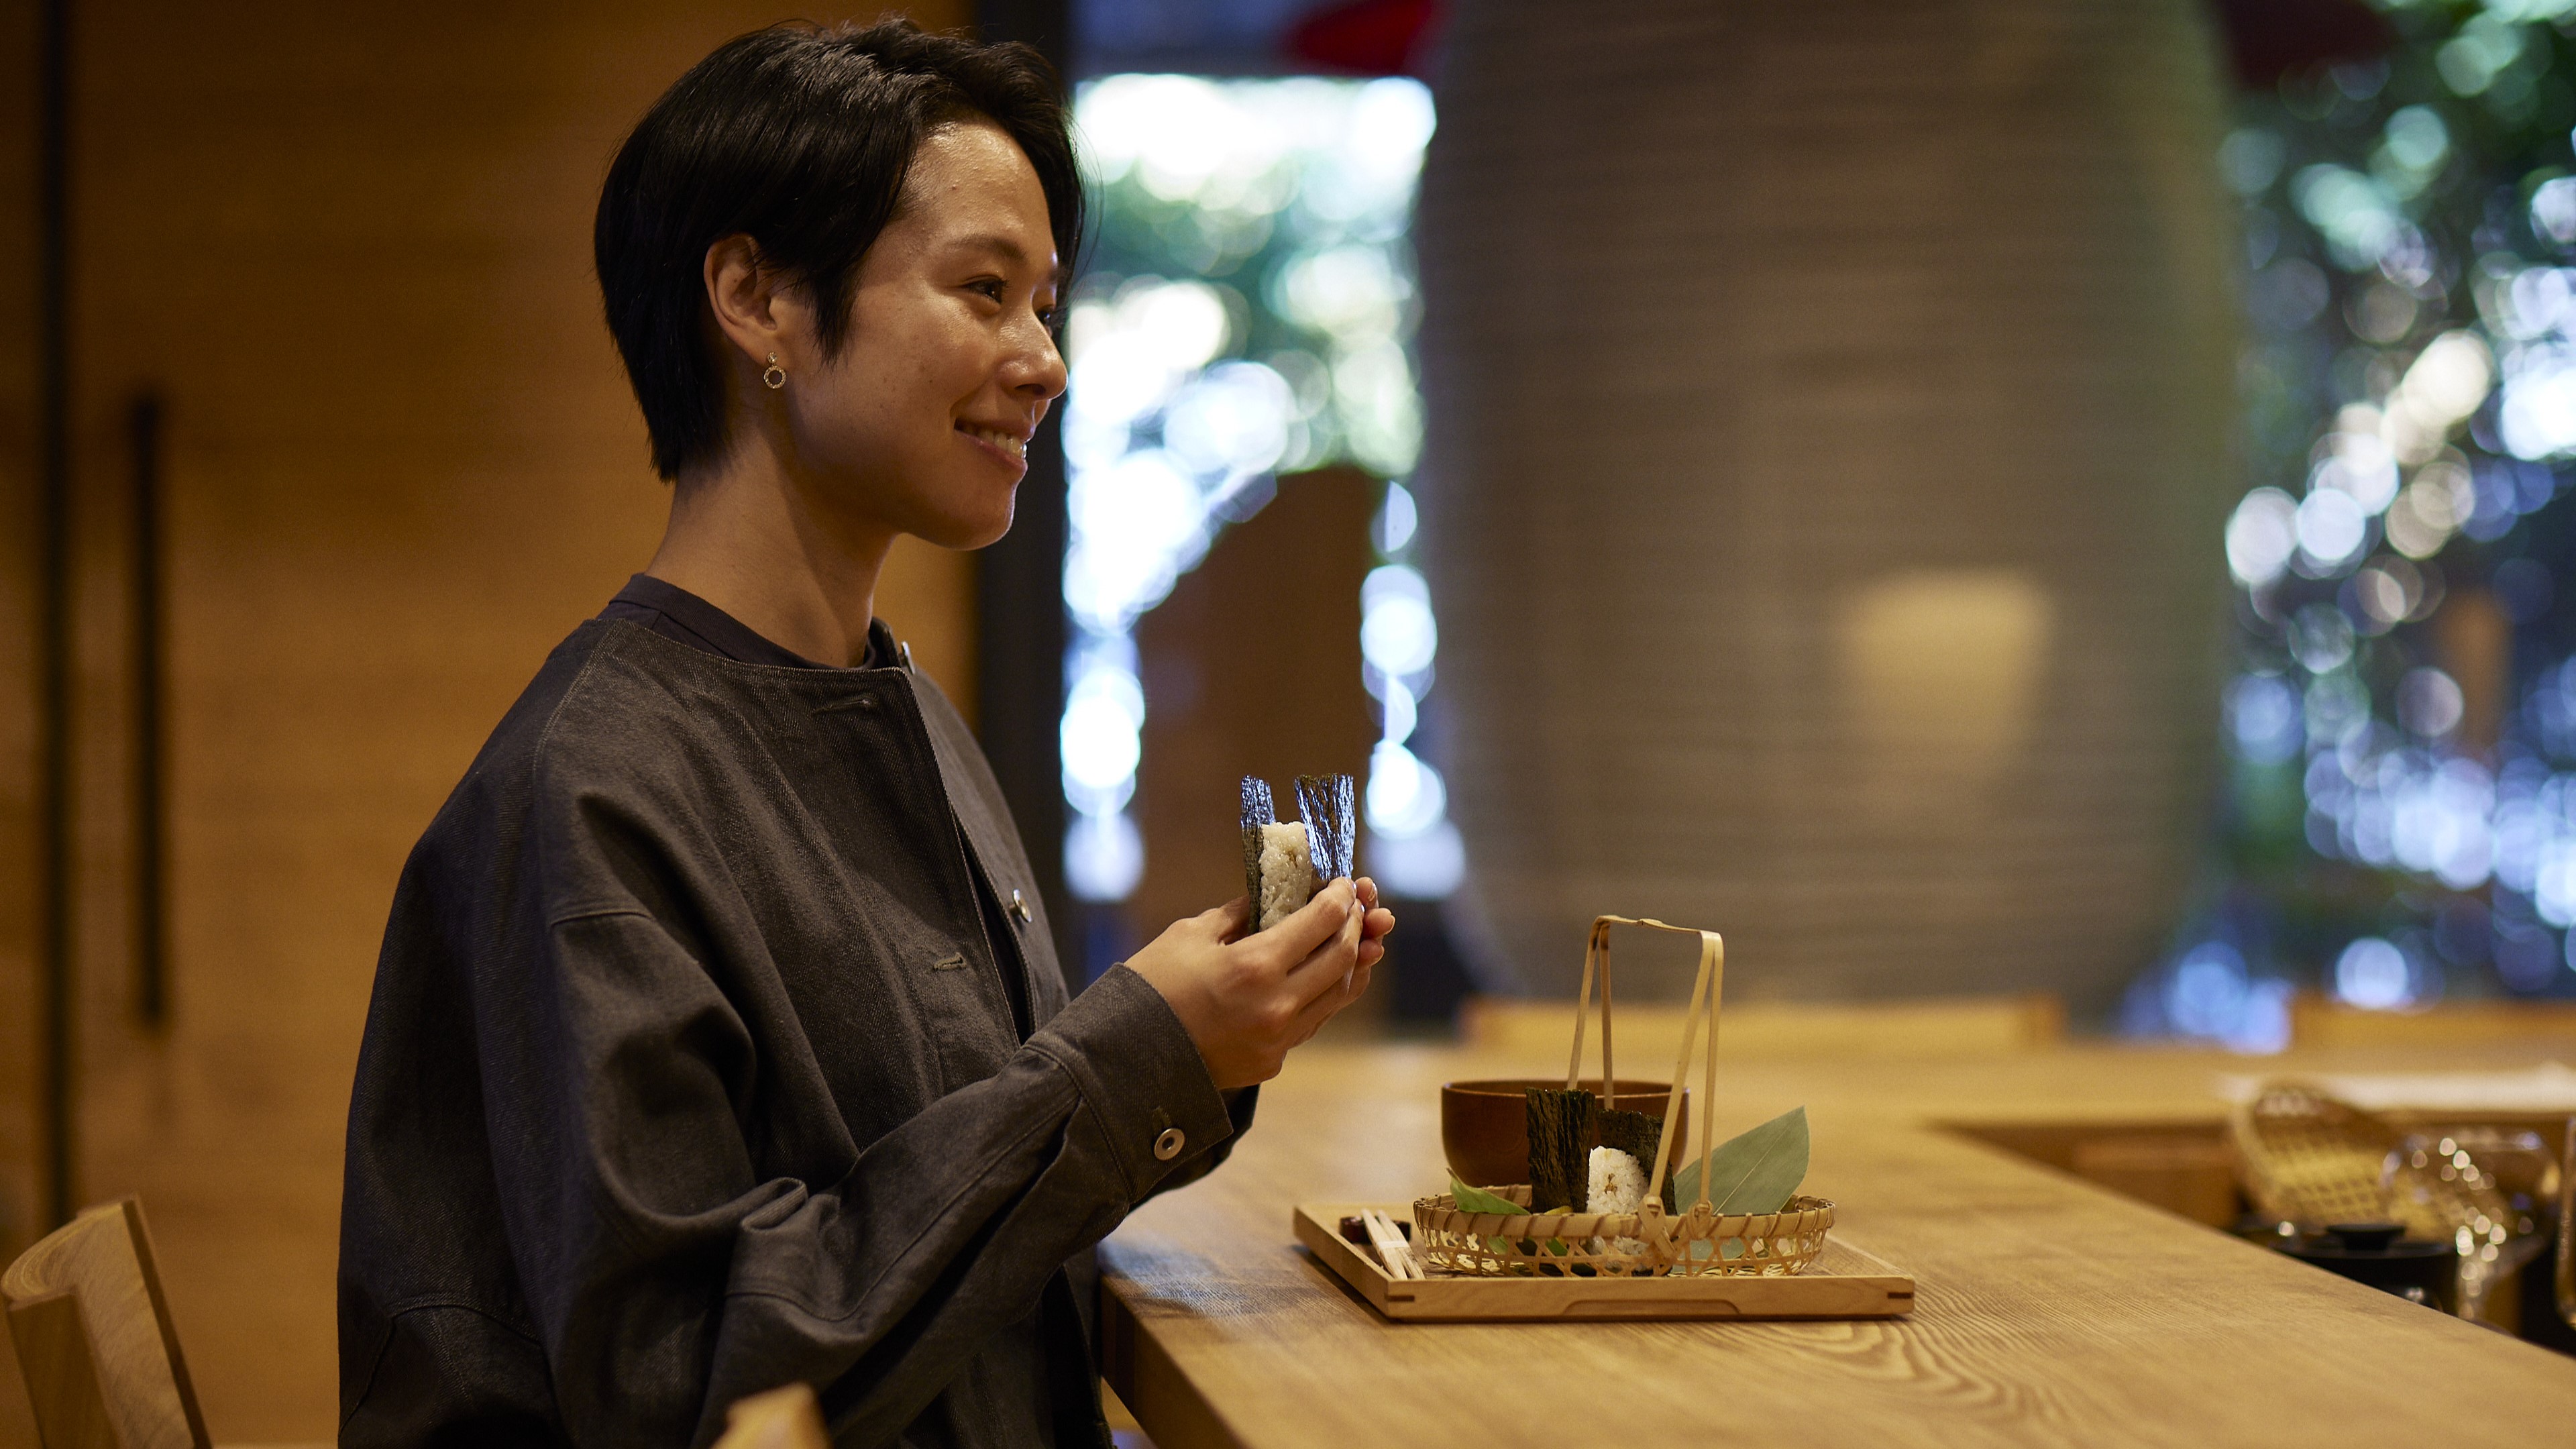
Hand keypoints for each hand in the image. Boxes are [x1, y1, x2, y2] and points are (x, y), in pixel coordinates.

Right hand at [1124, 877, 1398, 1089]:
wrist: (1126, 1058)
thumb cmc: (1151, 986)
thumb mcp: (1192, 934)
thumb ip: (1242, 913)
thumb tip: (1278, 893)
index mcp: (1255, 966)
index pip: (1322, 922)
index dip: (1341, 897)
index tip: (1344, 883)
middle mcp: (1278, 1006)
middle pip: (1343, 958)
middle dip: (1355, 926)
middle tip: (1354, 907)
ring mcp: (1279, 1039)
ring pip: (1338, 995)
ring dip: (1352, 962)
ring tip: (1354, 939)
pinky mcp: (1273, 1062)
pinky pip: (1313, 1021)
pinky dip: (1325, 993)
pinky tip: (1324, 975)